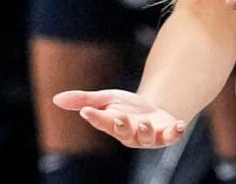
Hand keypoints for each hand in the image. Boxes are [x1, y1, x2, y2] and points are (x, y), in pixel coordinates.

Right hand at [53, 89, 186, 148]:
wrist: (153, 112)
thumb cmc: (125, 107)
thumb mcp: (106, 98)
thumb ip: (83, 100)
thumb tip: (56, 99)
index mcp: (113, 125)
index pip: (102, 123)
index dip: (96, 118)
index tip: (87, 111)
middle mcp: (130, 134)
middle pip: (124, 133)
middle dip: (122, 126)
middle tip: (120, 118)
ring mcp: (150, 136)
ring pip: (146, 138)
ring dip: (146, 131)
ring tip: (145, 122)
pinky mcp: (168, 134)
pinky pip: (172, 137)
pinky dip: (176, 133)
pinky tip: (180, 126)